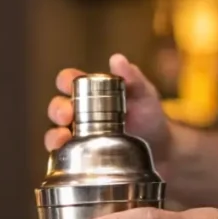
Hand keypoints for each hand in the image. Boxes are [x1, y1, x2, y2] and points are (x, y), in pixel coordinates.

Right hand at [45, 53, 171, 162]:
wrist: (163, 152)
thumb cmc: (151, 118)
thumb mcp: (146, 96)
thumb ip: (133, 78)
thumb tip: (116, 59)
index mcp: (91, 92)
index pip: (69, 80)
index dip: (64, 80)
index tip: (68, 84)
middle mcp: (80, 113)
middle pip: (57, 107)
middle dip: (57, 109)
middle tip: (67, 116)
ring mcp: (78, 136)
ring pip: (54, 132)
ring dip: (54, 135)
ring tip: (63, 139)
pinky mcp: (80, 157)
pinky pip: (62, 156)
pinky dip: (59, 157)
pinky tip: (65, 159)